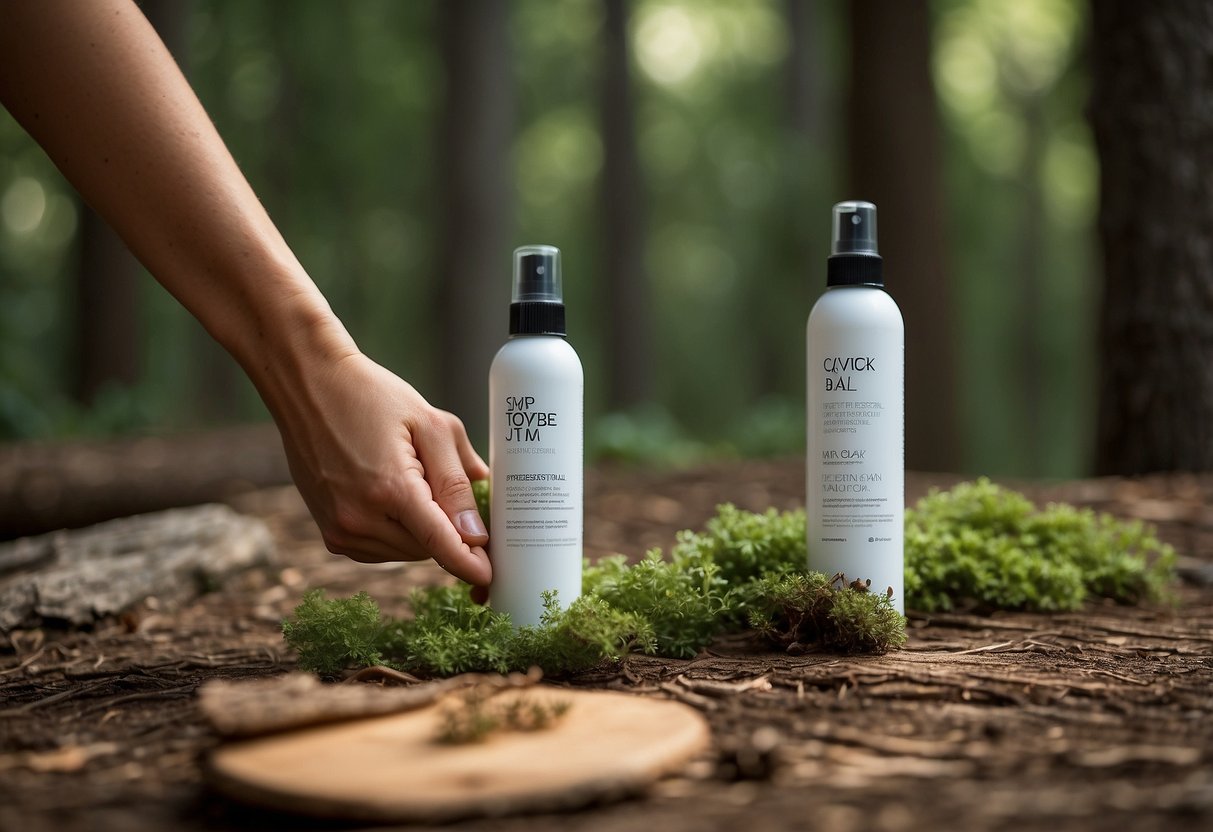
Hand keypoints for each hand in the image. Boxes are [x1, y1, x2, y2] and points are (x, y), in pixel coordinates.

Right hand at [274, 351, 490, 585]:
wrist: (309, 385)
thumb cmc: (372, 396)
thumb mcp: (429, 424)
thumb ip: (457, 479)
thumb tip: (478, 529)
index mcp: (390, 489)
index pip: (440, 543)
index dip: (469, 564)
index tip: (489, 576)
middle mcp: (359, 518)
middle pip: (425, 549)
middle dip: (446, 530)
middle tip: (447, 488)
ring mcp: (339, 528)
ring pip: (402, 552)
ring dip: (419, 531)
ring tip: (410, 479)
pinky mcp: (328, 531)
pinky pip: (378, 549)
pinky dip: (395, 532)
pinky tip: (390, 495)